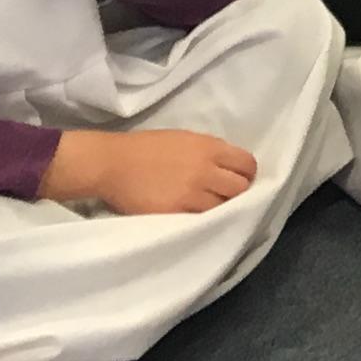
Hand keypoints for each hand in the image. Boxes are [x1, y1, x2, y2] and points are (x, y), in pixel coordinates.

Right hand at [45, 126, 258, 214]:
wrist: (112, 163)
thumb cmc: (146, 148)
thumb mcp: (184, 139)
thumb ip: (209, 152)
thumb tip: (228, 167)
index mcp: (208, 147)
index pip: (247, 164)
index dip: (247, 174)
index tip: (240, 180)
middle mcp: (205, 169)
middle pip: (241, 188)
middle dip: (238, 194)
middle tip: (227, 198)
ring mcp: (191, 193)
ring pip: (224, 208)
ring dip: (221, 210)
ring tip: (210, 210)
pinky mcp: (176, 212)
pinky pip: (202, 220)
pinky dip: (203, 220)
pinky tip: (197, 218)